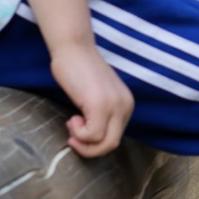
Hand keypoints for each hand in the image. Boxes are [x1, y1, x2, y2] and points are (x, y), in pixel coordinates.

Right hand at [50, 42, 132, 156]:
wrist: (73, 48)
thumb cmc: (78, 70)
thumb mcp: (96, 96)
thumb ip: (100, 113)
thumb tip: (92, 136)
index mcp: (126, 105)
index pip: (115, 136)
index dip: (95, 141)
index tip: (79, 131)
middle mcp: (125, 106)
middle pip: (112, 145)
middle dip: (90, 149)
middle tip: (73, 137)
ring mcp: (115, 106)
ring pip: (105, 144)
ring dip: (83, 142)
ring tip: (72, 123)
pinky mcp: (101, 105)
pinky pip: (93, 135)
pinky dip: (79, 133)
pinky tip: (72, 118)